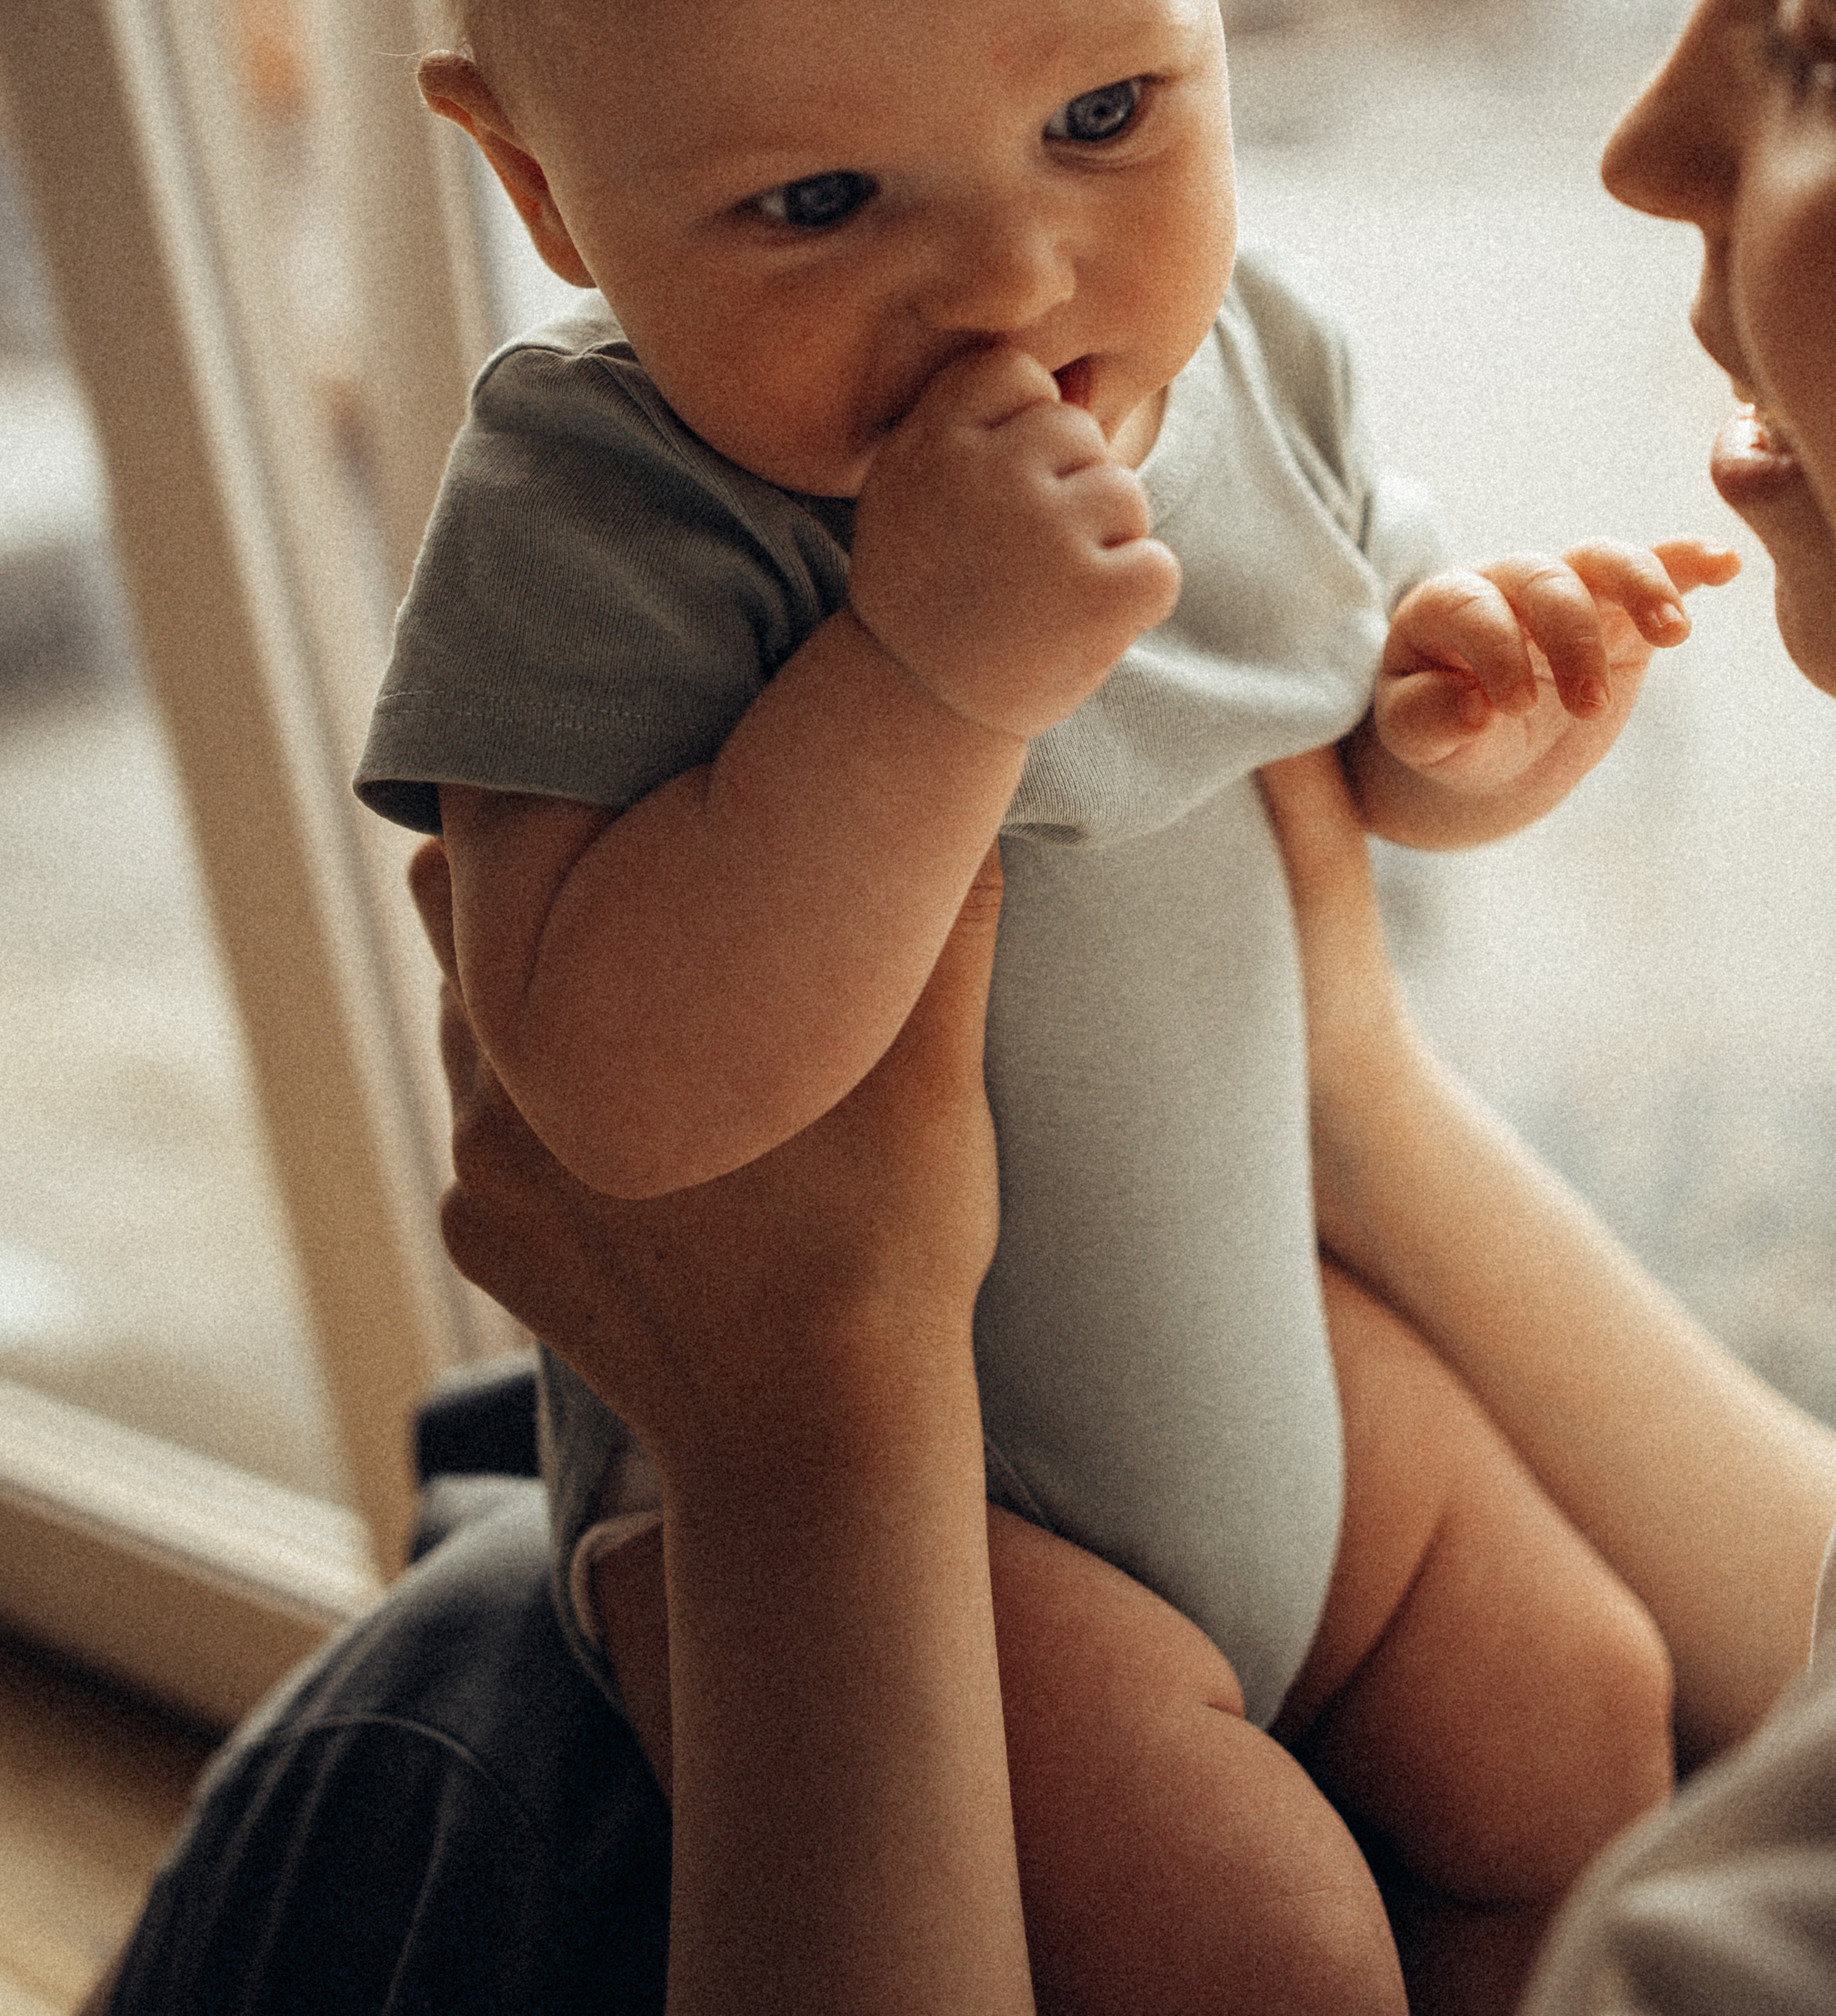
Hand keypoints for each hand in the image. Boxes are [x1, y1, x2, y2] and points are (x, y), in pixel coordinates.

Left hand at [409, 833, 1004, 1469]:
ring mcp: (476, 1172)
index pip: (490, 840)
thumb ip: (942, 908)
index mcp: (580, 1006)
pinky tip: (649, 1129)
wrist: (822, 1442)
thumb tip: (969, 793)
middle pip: (467, 927)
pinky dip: (549, 1113)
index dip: (549, 798)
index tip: (630, 792)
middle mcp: (495, 1079)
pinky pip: (492, 1134)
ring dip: (548, 1004)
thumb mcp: (935, 1054)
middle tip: (647, 884)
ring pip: (477, 1031)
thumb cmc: (883, 1237)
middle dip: (544, 895)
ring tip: (655, 1009)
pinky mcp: (481, 1243)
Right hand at [848, 343, 1180, 737]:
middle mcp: (991, 477)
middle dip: (1063, 488)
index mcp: (934, 441)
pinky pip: (1158, 565)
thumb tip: (1073, 375)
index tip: (986, 493)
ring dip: (1099, 544)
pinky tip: (1077, 625)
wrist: (915, 707)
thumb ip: (966, 418)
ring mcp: (1050, 534)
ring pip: (1123, 495)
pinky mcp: (1104, 594)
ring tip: (1041, 594)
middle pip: (1077, 431)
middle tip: (1014, 559)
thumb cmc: (923, 587)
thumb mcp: (906, 484)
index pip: (1016, 374)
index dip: (1017, 429)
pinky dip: (1132, 599)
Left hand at [1375, 537, 1738, 798]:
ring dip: (1641, 587)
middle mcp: (1505, 584)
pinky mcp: (1618, 608)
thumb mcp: (1416, 735)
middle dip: (1572, 637)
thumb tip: (1470, 707)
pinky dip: (1687, 561)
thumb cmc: (1444, 727)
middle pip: (1544, 580)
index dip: (1495, 649)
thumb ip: (1425, 719)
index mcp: (1444, 607)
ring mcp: (1566, 589)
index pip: (1471, 608)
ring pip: (1601, 561)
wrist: (1489, 739)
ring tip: (1674, 631)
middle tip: (1591, 705)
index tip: (1515, 706)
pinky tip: (1725, 563)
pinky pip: (1654, 568)